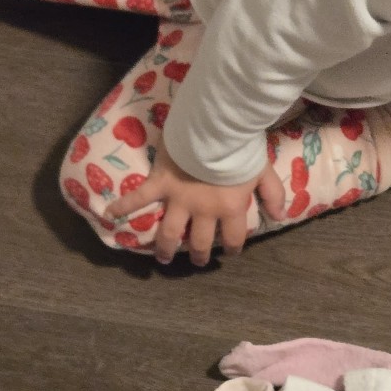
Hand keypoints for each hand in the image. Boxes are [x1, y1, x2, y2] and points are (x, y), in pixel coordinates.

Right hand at [105, 148, 285, 265]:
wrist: (216, 129)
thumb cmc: (241, 148)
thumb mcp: (263, 171)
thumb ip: (273, 194)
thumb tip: (280, 217)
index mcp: (230, 208)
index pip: (233, 237)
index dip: (234, 248)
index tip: (232, 252)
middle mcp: (203, 210)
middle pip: (201, 241)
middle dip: (201, 254)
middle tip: (199, 262)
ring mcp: (178, 199)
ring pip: (170, 232)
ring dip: (167, 247)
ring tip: (164, 259)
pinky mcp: (159, 183)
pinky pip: (139, 198)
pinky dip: (123, 205)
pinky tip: (110, 214)